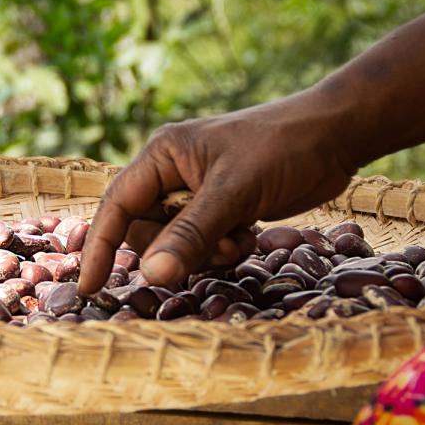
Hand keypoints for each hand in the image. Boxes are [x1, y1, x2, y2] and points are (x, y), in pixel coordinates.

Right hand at [79, 91, 355, 292]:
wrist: (335, 136)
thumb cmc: (281, 149)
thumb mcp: (232, 193)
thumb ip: (190, 235)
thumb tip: (152, 275)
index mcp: (161, 157)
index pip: (116, 207)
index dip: (99, 248)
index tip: (89, 289)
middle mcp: (172, 175)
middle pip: (146, 233)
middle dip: (175, 250)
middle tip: (213, 244)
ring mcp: (198, 194)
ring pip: (176, 245)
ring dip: (203, 253)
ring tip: (237, 237)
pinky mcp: (223, 210)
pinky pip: (203, 247)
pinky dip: (222, 250)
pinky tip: (249, 234)